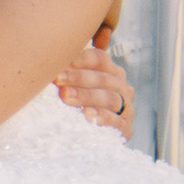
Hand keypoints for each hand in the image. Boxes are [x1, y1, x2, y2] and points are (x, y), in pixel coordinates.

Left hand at [54, 26, 133, 140]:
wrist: (90, 139)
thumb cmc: (76, 105)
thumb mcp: (72, 85)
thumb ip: (69, 66)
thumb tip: (61, 45)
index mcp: (110, 71)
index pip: (99, 59)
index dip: (81, 59)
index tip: (60, 61)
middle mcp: (121, 87)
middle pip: (102, 78)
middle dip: (78, 78)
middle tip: (57, 79)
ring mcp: (126, 108)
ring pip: (109, 98)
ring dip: (87, 96)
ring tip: (66, 96)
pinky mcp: (126, 129)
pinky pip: (117, 122)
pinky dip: (103, 117)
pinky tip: (87, 115)